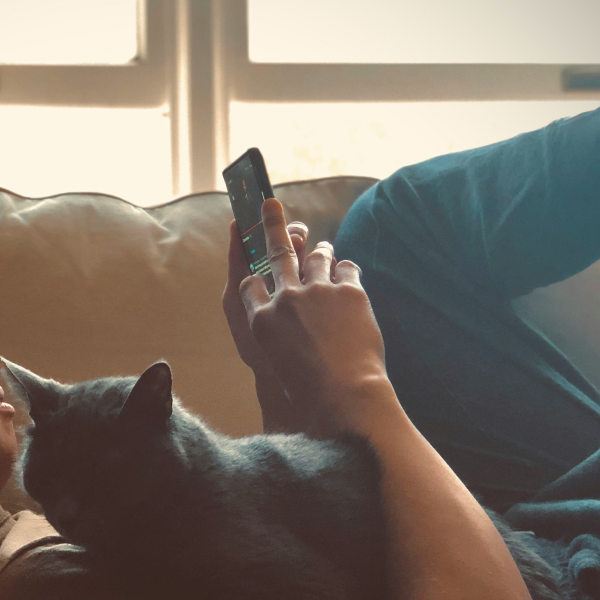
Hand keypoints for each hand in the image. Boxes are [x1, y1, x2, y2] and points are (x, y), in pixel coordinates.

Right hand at [239, 198, 388, 436]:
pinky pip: (347, 268)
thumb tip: (296, 334)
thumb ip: (281, 342)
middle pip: (276, 253)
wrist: (345, 396)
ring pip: (316, 256)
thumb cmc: (311, 392)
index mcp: (262, 321)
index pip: (249, 286)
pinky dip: (347, 270)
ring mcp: (317, 291)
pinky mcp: (349, 291)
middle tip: (269, 204)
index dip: (253, 276)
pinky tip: (349, 274)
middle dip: (271, 225)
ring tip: (322, 248)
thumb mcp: (280, 367)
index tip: (255, 270)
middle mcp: (285, 299)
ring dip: (320, 250)